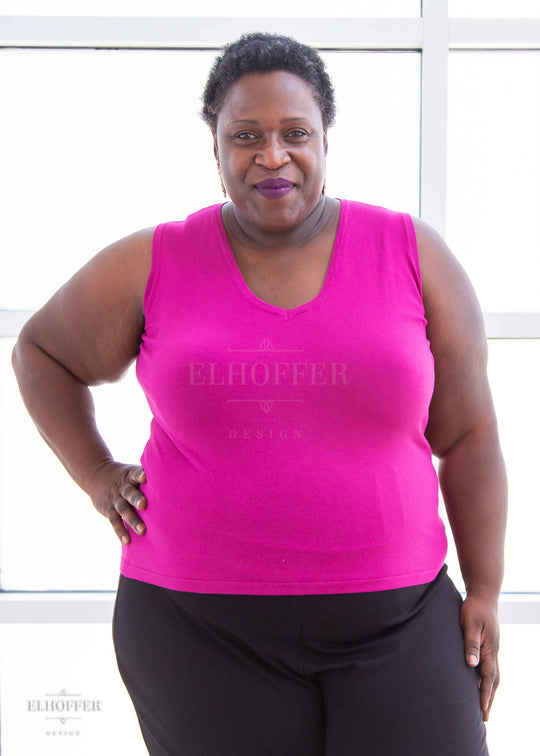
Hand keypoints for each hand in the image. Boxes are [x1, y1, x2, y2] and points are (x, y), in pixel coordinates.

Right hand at [87, 461, 146, 543]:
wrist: (98, 476)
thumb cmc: (127, 477)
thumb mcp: (134, 471)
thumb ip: (151, 475)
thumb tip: (180, 474)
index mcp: (130, 475)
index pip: (135, 474)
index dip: (140, 475)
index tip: (146, 478)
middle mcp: (122, 487)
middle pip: (129, 493)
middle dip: (136, 498)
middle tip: (144, 505)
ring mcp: (115, 499)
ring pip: (123, 510)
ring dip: (132, 520)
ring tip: (142, 531)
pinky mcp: (108, 510)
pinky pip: (114, 522)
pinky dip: (120, 531)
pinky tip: (127, 541)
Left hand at [460, 593, 499, 720]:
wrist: (484, 595)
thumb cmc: (474, 608)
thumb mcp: (470, 624)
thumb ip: (470, 643)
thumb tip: (471, 664)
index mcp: (489, 648)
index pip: (488, 677)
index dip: (485, 694)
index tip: (483, 709)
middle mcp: (493, 651)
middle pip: (493, 680)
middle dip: (489, 698)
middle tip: (485, 717)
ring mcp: (492, 648)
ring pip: (492, 674)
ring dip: (489, 690)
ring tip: (484, 705)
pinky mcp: (488, 644)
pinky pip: (489, 666)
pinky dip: (487, 678)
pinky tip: (480, 682)